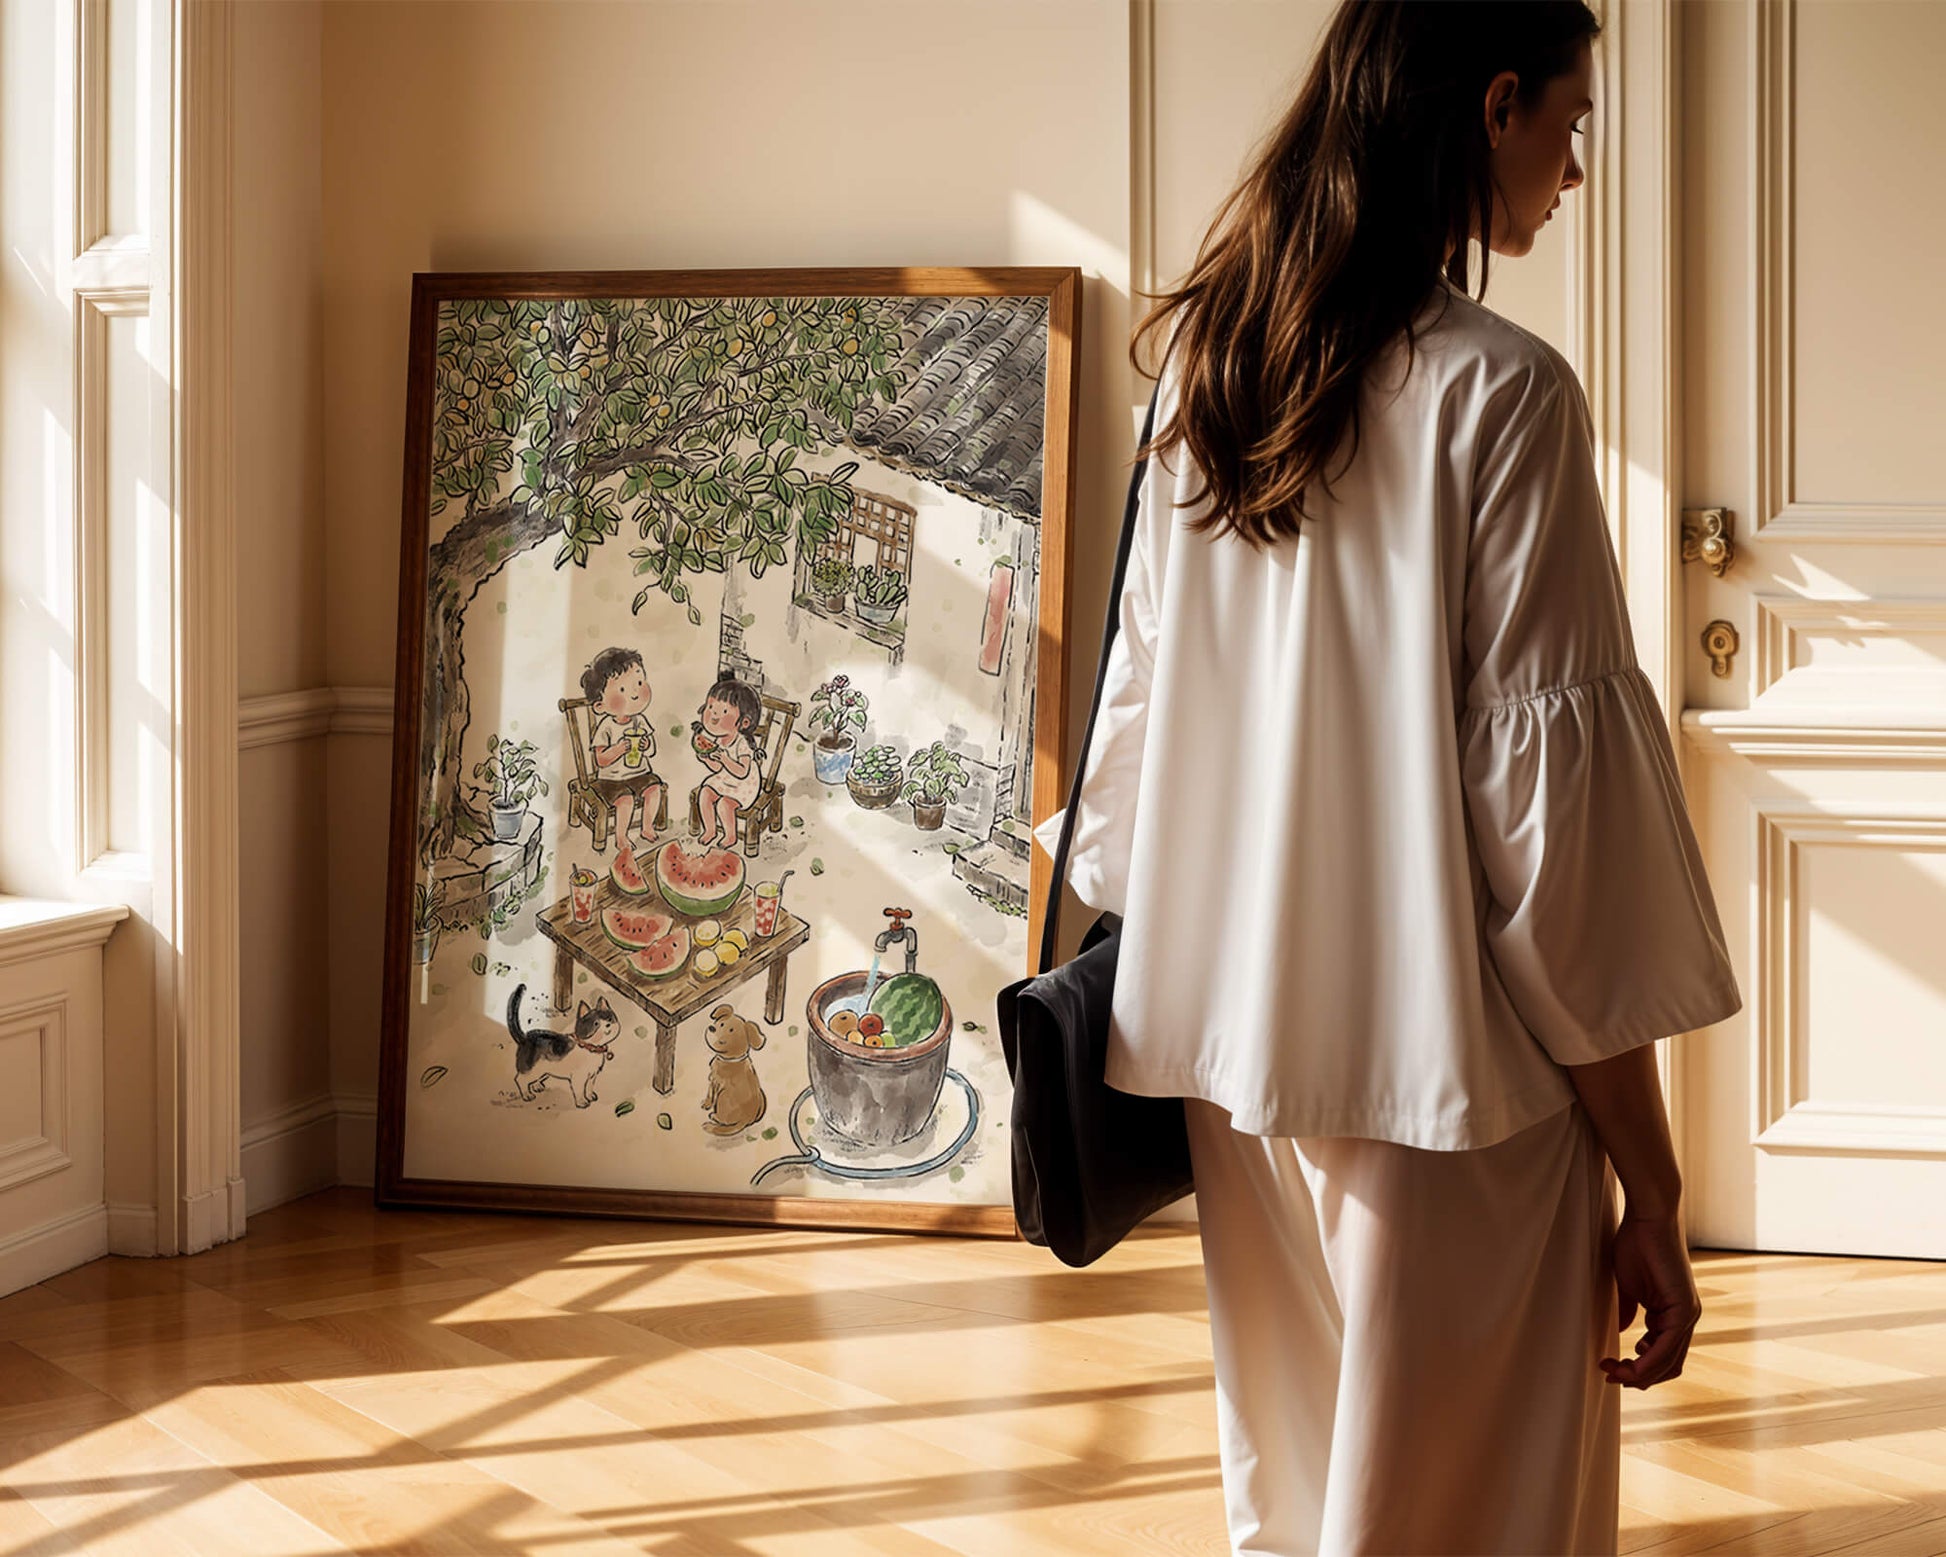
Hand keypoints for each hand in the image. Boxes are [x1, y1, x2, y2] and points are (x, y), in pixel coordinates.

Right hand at [1600, 1208, 1700, 1389]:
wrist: (1649, 1217)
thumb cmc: (1636, 1242)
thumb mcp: (1628, 1286)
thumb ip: (1630, 1311)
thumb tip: (1624, 1334)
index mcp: (1673, 1313)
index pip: (1661, 1356)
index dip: (1636, 1369)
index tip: (1608, 1366)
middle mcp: (1686, 1319)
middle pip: (1666, 1367)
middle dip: (1636, 1377)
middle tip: (1608, 1372)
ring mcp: (1687, 1315)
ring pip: (1667, 1362)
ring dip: (1639, 1374)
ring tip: (1611, 1367)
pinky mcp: (1683, 1309)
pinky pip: (1667, 1347)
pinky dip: (1646, 1361)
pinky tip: (1626, 1361)